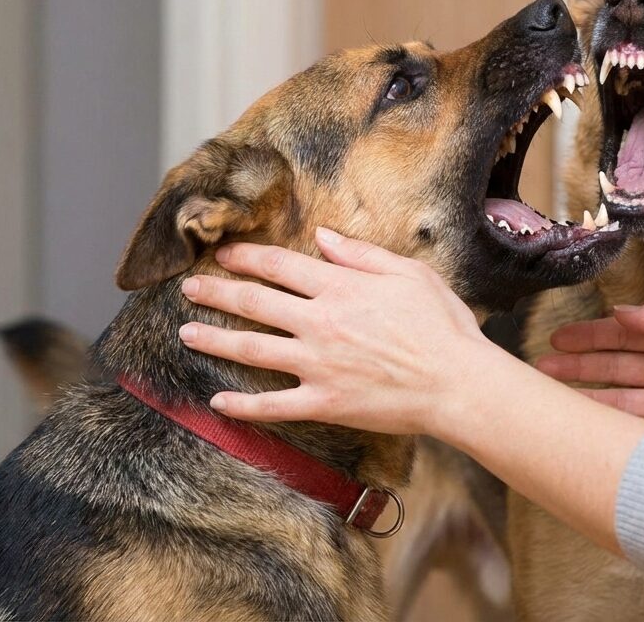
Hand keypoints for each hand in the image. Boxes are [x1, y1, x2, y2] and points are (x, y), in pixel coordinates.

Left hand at [177, 227, 499, 435]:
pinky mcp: (325, 402)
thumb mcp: (409, 274)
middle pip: (254, 303)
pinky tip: (219, 401)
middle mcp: (320, 323)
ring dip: (215, 339)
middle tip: (188, 288)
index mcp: (340, 288)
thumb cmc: (442, 326)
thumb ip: (361, 255)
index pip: (280, 266)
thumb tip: (322, 237)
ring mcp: (318, 365)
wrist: (457, 383)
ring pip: (252, 349)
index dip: (247, 256)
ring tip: (186, 333)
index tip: (224, 254)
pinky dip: (243, 405)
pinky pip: (274, 406)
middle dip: (216, 293)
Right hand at [537, 300, 643, 449]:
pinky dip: (608, 419)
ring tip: (551, 388)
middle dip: (580, 362)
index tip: (561, 337)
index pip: (629, 333)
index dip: (594, 335)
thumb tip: (622, 312)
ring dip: (586, 390)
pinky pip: (634, 425)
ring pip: (619, 394)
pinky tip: (583, 415)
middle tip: (544, 363)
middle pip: (617, 363)